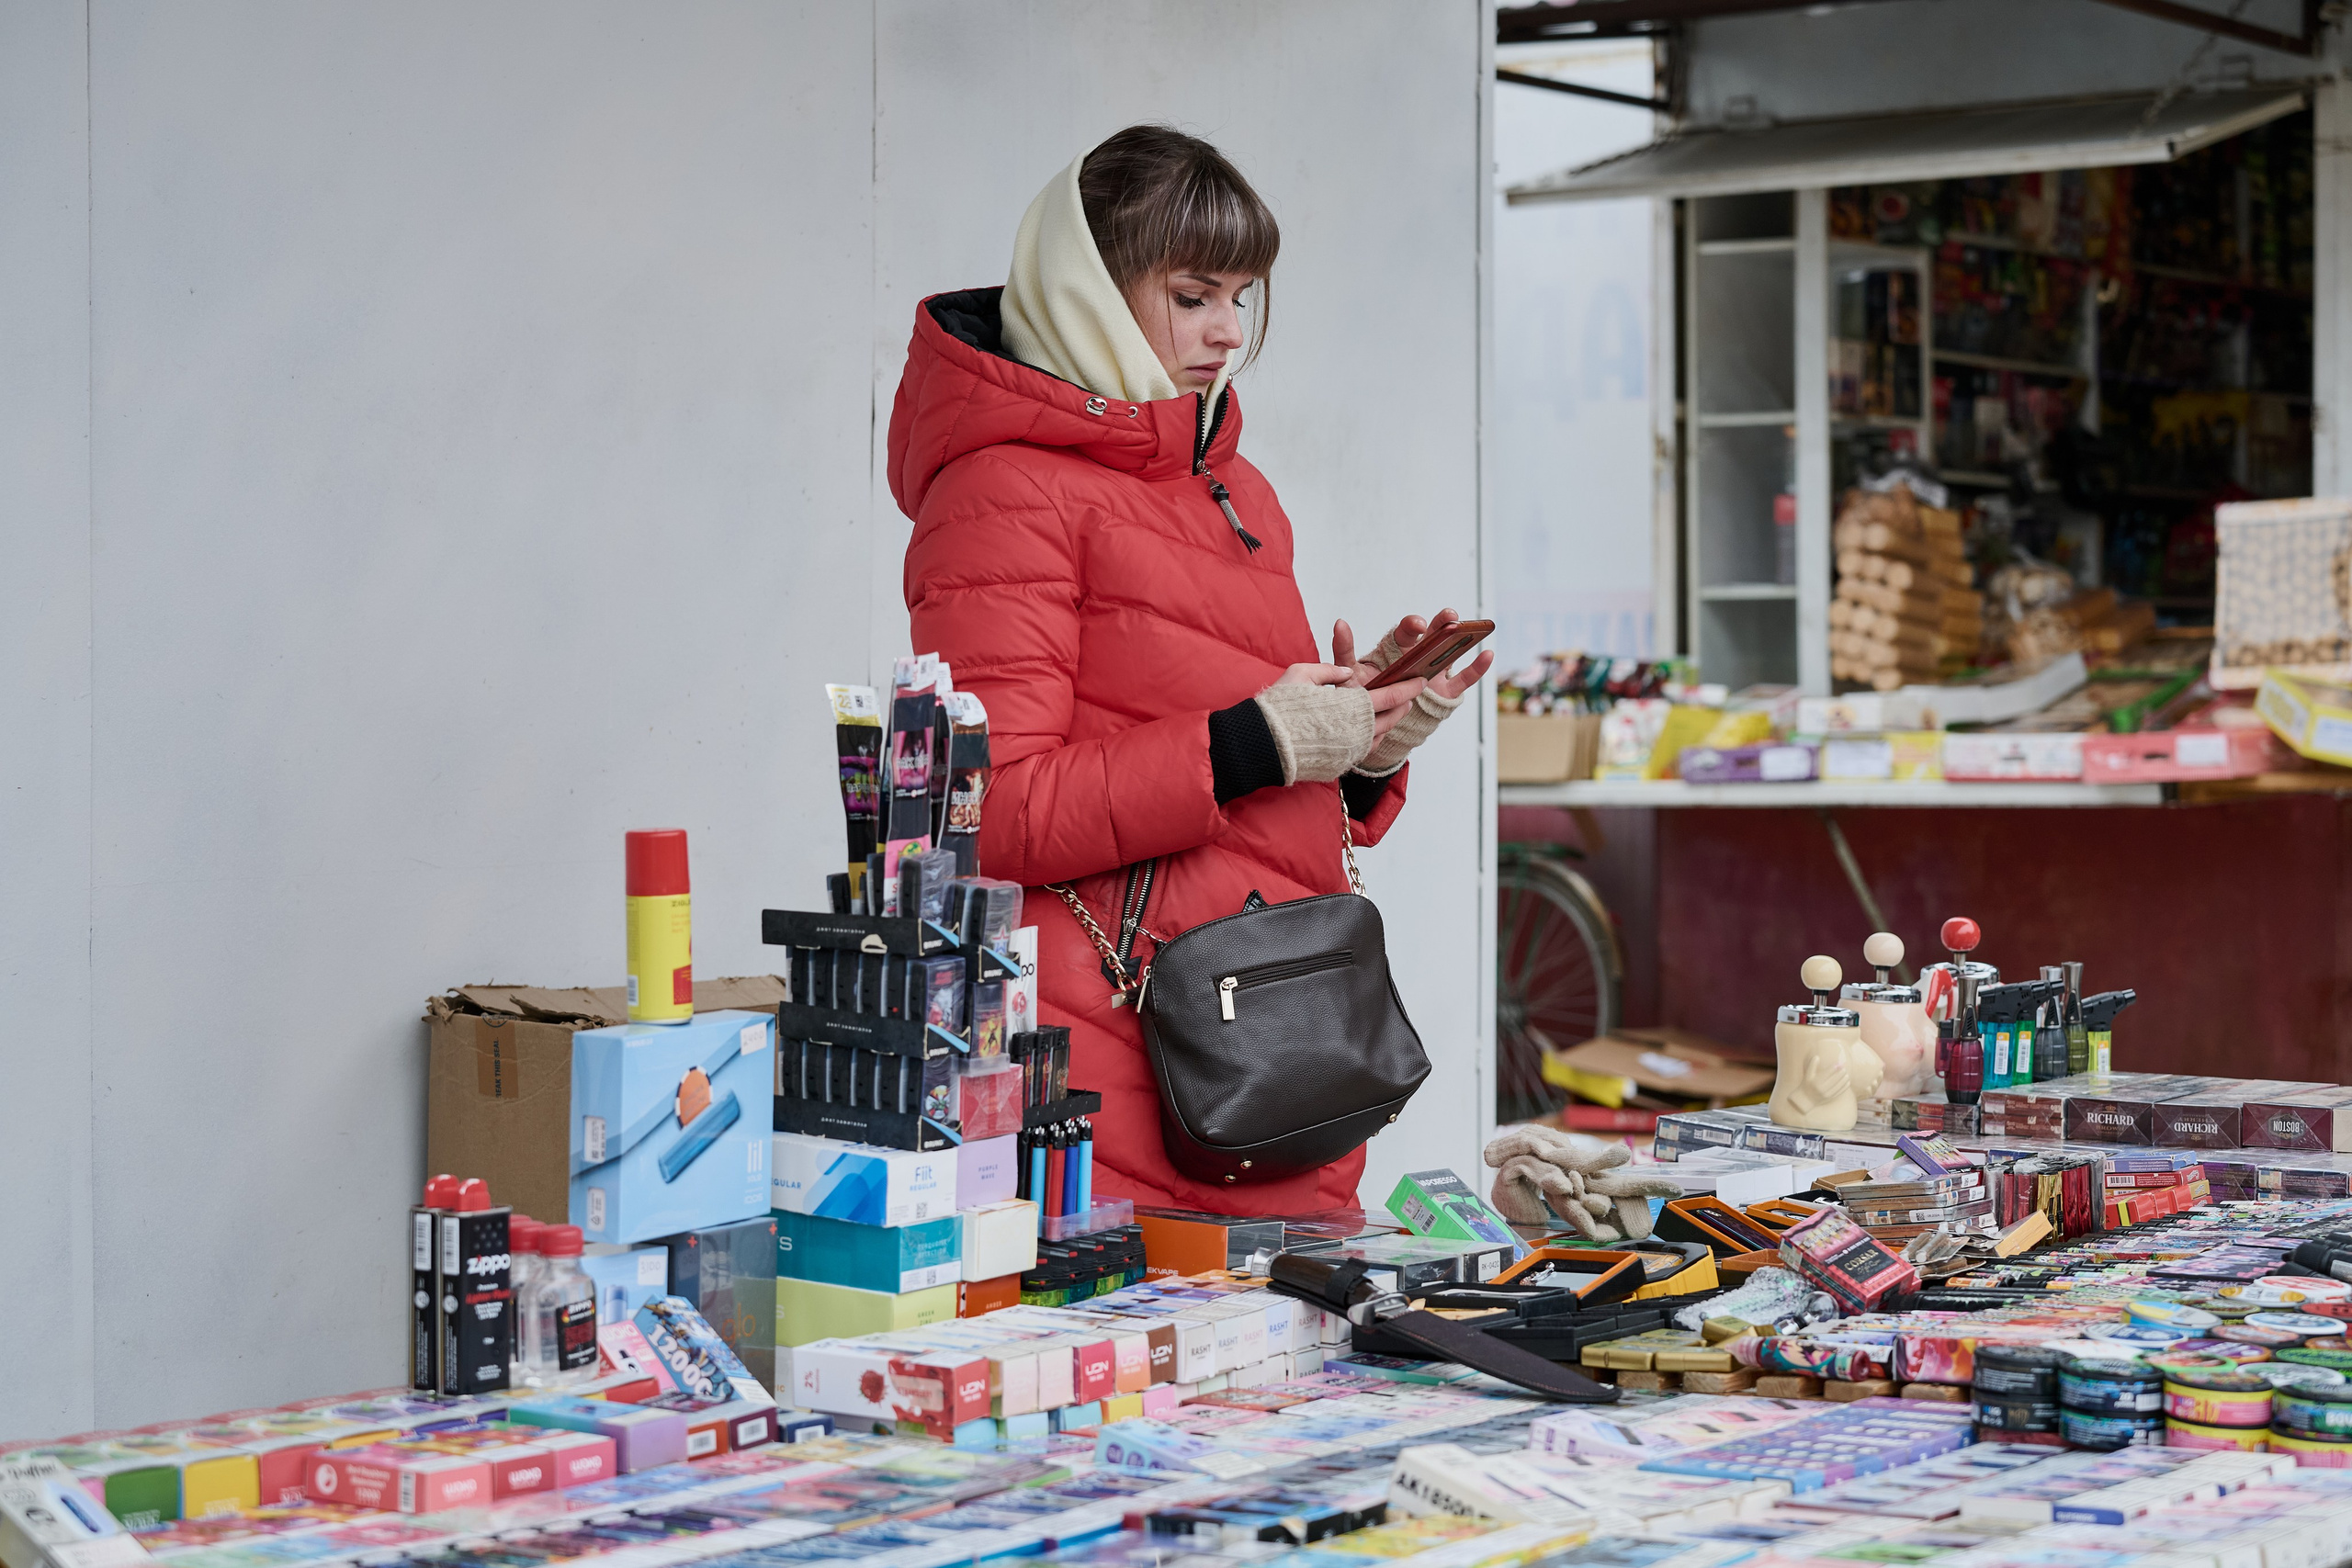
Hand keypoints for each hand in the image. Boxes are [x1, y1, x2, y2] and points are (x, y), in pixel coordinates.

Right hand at [1276, 659, 1421, 743]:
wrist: (1263, 745)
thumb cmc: (1280, 707)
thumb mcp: (1302, 674)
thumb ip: (1329, 671)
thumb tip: (1347, 673)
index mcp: (1351, 707)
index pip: (1389, 696)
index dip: (1407, 688)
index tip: (1420, 681)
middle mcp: (1356, 732)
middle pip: (1390, 719)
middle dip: (1402, 706)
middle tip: (1409, 696)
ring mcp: (1349, 751)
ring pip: (1378, 737)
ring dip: (1387, 723)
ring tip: (1390, 713)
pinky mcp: (1339, 765)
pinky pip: (1363, 751)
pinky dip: (1370, 738)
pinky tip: (1367, 731)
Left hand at [1332, 610, 1494, 698]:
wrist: (1375, 725)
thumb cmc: (1362, 696)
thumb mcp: (1348, 677)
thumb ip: (1344, 652)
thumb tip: (1339, 623)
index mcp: (1395, 649)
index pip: (1404, 633)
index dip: (1412, 626)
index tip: (1416, 625)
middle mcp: (1417, 656)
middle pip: (1431, 635)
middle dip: (1439, 624)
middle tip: (1447, 616)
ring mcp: (1433, 672)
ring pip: (1449, 650)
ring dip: (1458, 637)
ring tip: (1466, 625)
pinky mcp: (1445, 691)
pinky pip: (1464, 678)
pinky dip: (1477, 667)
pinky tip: (1487, 653)